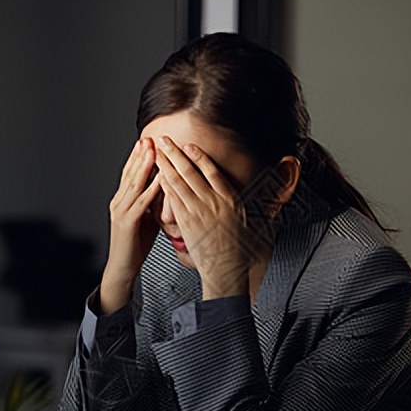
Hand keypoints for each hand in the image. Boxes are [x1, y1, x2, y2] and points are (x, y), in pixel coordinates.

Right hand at [100, 138, 161, 313]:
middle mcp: (119, 202)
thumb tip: (165, 188)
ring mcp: (121, 211)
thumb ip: (152, 202)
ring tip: (153, 150)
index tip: (150, 141)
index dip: (140, 156)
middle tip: (151, 137)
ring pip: (134, 184)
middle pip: (131, 173)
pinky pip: (141, 203)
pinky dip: (151, 189)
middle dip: (141, 154)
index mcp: (123, 200)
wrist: (122, 267)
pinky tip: (160, 180)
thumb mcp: (145, 218)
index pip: (131, 173)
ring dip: (144, 166)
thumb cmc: (135, 245)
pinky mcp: (127, 223)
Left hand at [155, 136, 249, 299]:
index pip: (212, 172)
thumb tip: (254, 199)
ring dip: (166, 166)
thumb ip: (247, 206)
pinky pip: (173, 201)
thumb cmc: (239, 251)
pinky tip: (157, 177)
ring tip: (157, 154)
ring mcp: (199, 212)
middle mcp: (214, 202)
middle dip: (176, 154)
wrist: (228, 270)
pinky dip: (165, 187)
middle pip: (191, 172)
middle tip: (165, 141)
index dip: (200, 157)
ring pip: (179, 183)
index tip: (190, 146)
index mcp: (230, 200)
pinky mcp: (188, 223)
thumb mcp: (251, 223)